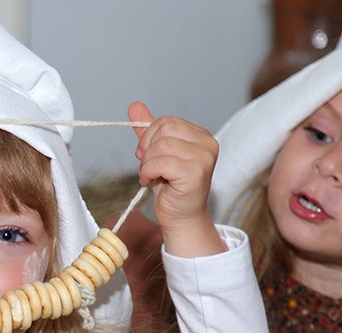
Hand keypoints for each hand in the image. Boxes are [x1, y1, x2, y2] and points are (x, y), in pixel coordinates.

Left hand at [127, 101, 223, 257]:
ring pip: (161, 145)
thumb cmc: (171, 187)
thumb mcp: (156, 154)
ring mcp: (204, 158)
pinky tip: (150, 182)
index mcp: (200, 136)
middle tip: (148, 168)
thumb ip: (148, 130)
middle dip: (147, 149)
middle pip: (164, 129)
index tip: (146, 156)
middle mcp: (207, 143)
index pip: (167, 121)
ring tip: (151, 176)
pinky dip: (148, 172)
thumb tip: (134, 106)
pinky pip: (161, 162)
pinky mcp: (195, 173)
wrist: (180, 217)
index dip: (149, 137)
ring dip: (147, 163)